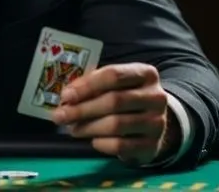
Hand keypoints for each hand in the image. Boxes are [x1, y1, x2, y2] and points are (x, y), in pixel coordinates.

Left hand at [51, 63, 178, 164]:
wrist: (153, 123)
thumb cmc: (126, 97)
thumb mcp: (115, 84)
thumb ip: (94, 84)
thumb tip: (67, 96)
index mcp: (145, 73)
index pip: (113, 75)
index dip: (86, 85)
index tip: (66, 95)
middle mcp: (156, 97)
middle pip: (114, 101)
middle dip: (82, 109)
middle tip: (61, 116)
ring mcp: (157, 123)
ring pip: (116, 125)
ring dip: (88, 127)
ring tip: (72, 129)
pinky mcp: (153, 146)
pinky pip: (121, 146)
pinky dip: (102, 143)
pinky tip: (92, 140)